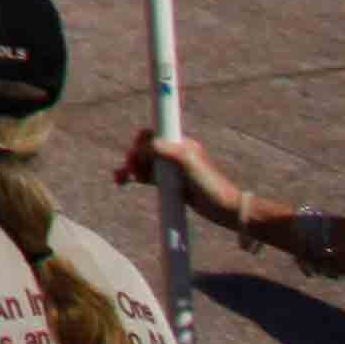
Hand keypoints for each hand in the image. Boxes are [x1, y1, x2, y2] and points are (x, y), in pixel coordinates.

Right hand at [116, 127, 253, 231]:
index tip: (136, 154)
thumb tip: (141, 147)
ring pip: (143, 163)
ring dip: (129, 168)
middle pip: (144, 148)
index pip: (154, 134)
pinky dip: (133, 177)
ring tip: (120, 178)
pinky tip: (123, 181)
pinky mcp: (168, 184)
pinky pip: (146, 177)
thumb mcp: (187, 162)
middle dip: (133, 157)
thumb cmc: (210, 184)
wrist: (224, 209)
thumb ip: (164, 150)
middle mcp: (174, 154)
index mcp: (180, 144)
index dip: (141, 142)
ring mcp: (170, 170)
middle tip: (130, 170)